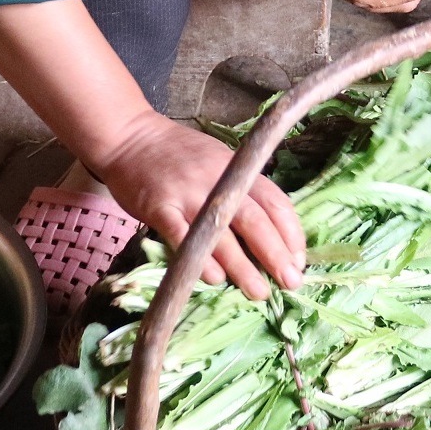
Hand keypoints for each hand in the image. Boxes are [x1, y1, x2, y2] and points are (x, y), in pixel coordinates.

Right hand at [88, 112, 305, 299]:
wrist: (131, 137)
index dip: (291, 233)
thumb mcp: (221, 161)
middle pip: (255, 220)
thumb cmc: (180, 153)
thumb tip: (272, 233)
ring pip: (222, 234)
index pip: (276, 202)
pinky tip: (213, 278)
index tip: (299, 260)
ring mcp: (188, 194)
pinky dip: (199, 259)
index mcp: (238, 168)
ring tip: (259, 292)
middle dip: (276, 255)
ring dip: (243, 267)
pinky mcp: (160, 207)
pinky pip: (183, 237)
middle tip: (291, 282)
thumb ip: (243, 190)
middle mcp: (218, 180)